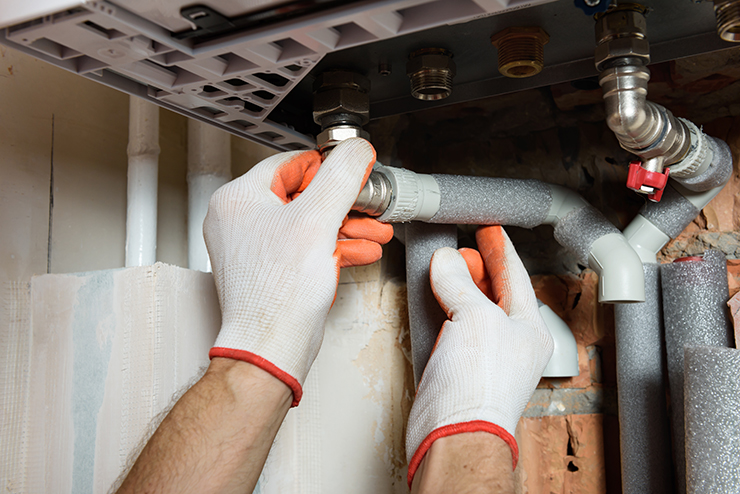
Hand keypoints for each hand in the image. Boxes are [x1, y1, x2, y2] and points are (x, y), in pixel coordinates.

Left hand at [204, 138, 392, 405]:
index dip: (330, 168)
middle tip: (370, 205)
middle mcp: (239, 220)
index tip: (356, 171)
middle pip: (303, 195)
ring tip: (375, 230)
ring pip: (308, 223)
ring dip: (346, 226)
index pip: (291, 164)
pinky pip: (304, 247)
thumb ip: (341, 177)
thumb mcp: (318, 220)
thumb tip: (355, 150)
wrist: (272, 346)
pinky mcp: (268, 270)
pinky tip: (360, 250)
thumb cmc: (279, 294)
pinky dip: (332, 247)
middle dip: (346, 204)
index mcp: (238, 199)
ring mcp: (252, 247)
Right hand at [406, 225, 552, 485]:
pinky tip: (431, 297)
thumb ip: (460, 283)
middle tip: (464, 245)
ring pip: (470, 309)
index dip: (501, 250)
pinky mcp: (455, 367)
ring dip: (458, 285)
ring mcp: (481, 355)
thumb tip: (447, 261)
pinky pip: (449, 327)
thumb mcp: (475, 318)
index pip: (516, 278)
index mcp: (529, 329)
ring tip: (446, 264)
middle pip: (494, 292)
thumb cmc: (479, 388)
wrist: (452, 432)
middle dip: (479, 266)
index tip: (489, 230)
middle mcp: (508, 342)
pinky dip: (440, 308)